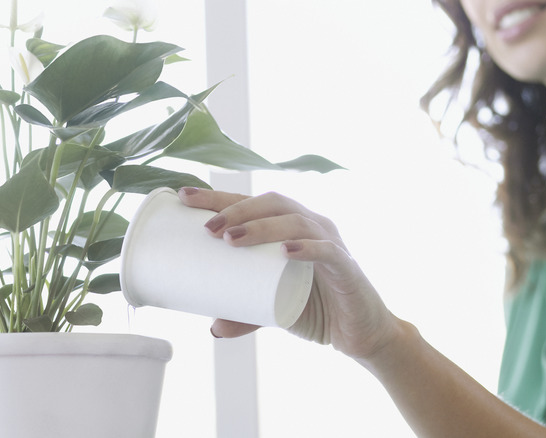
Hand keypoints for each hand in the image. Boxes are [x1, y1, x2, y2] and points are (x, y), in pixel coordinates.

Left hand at [178, 187, 400, 359]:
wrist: (360, 334)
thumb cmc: (316, 309)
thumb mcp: (271, 309)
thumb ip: (244, 315)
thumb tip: (213, 328)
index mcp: (290, 226)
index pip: (252, 202)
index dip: (219, 196)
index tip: (184, 196)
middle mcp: (311, 225)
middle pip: (272, 202)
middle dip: (237, 209)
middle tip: (208, 228)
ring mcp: (331, 243)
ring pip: (296, 221)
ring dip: (262, 227)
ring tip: (232, 240)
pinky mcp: (347, 268)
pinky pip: (328, 251)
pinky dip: (307, 248)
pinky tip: (286, 251)